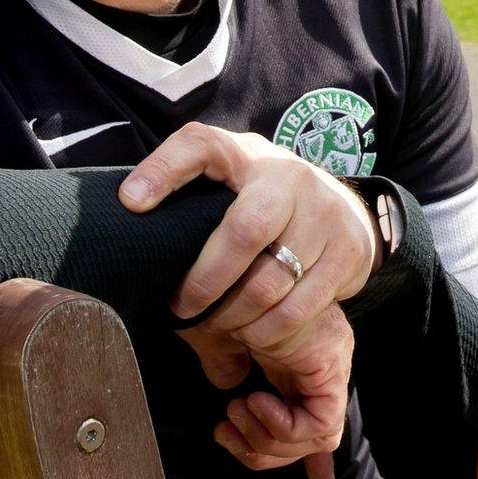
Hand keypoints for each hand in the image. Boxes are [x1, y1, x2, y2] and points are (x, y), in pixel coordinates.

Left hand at [121, 123, 377, 351]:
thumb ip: (182, 186)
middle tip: (183, 308)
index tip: (131, 203)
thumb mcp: (224, 180)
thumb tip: (130, 203)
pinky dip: (267, 332)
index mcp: (245, 153)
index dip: (163, 170)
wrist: (337, 205)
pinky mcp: (347, 251)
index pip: (200, 144)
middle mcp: (288, 175)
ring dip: (235, 316)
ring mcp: (324, 212)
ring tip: (217, 326)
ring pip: (271, 280)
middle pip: (246, 229)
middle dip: (207, 280)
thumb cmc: (258, 198)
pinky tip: (249, 333)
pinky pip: (300, 308)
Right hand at [177, 305, 352, 478]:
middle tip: (228, 428)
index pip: (310, 416)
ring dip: (268, 439)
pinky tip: (252, 404)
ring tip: (236, 412)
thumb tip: (229, 393)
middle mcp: (320, 362)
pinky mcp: (328, 365)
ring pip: (318, 436)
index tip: (285, 470)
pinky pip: (320, 424)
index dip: (295, 453)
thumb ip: (226, 370)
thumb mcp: (219, 343)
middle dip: (264, 450)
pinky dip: (282, 428)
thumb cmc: (215, 296)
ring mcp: (328, 364)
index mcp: (297, 356)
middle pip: (312, 437)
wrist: (218, 270)